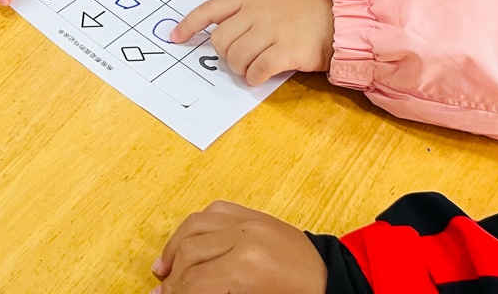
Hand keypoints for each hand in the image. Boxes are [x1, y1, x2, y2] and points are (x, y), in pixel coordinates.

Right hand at [151, 201, 326, 293]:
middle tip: (163, 293)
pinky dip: (195, 227)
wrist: (334, 279)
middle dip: (173, 277)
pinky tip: (187, 244)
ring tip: (165, 270)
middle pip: (189, 253)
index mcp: (249, 266)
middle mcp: (245, 235)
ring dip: (175, 248)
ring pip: (194, 226)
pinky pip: (213, 212)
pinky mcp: (253, 213)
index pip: (195, 282)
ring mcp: (249, 220)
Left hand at [172, 0, 333, 86]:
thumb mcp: (270, 2)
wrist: (337, 22)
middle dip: (224, 56)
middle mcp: (256, 12)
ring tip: (252, 69)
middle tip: (238, 60)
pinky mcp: (285, 50)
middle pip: (220, 40)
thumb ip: (246, 14)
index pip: (210, 9)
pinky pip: (257, 69)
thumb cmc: (302, 14)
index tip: (175, 37)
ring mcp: (271, 30)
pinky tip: (259, 77)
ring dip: (239, 69)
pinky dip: (254, 78)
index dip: (188, 24)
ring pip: (236, 57)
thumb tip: (220, 37)